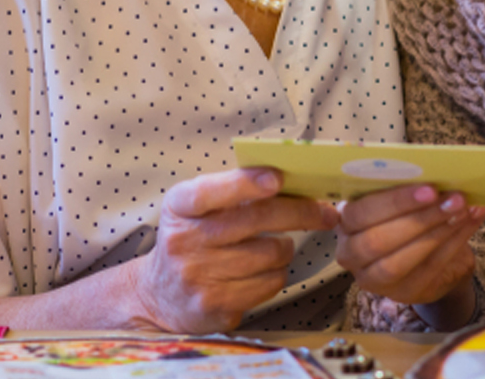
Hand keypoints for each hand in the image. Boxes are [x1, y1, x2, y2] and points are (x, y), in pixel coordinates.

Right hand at [124, 168, 338, 332]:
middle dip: (299, 212)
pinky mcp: (215, 305)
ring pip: (269, 254)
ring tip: (277, 246)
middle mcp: (185, 241)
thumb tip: (291, 182)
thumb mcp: (196, 208)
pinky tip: (264, 270)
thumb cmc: (191, 239)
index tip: (278, 178)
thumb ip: (231, 192)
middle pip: (254, 220)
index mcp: (179, 207)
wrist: (160, 293)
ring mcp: (198, 276)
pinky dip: (277, 274)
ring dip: (285, 248)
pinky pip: (268, 284)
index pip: (211, 191)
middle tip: (324, 212)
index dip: (246, 183)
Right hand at [335, 184, 484, 314]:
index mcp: (344, 221)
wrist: (423, 252)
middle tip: (454, 199)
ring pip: (400, 261)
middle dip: (419, 219)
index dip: (394, 202)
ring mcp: (374, 279)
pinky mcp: (403, 293)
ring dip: (438, 233)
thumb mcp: (396, 199)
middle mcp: (350, 254)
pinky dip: (454, 243)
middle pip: (377, 241)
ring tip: (464, 210)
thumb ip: (404, 186)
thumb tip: (434, 170)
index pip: (360, 213)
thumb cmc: (404, 215)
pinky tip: (470, 221)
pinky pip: (429, 269)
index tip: (430, 189)